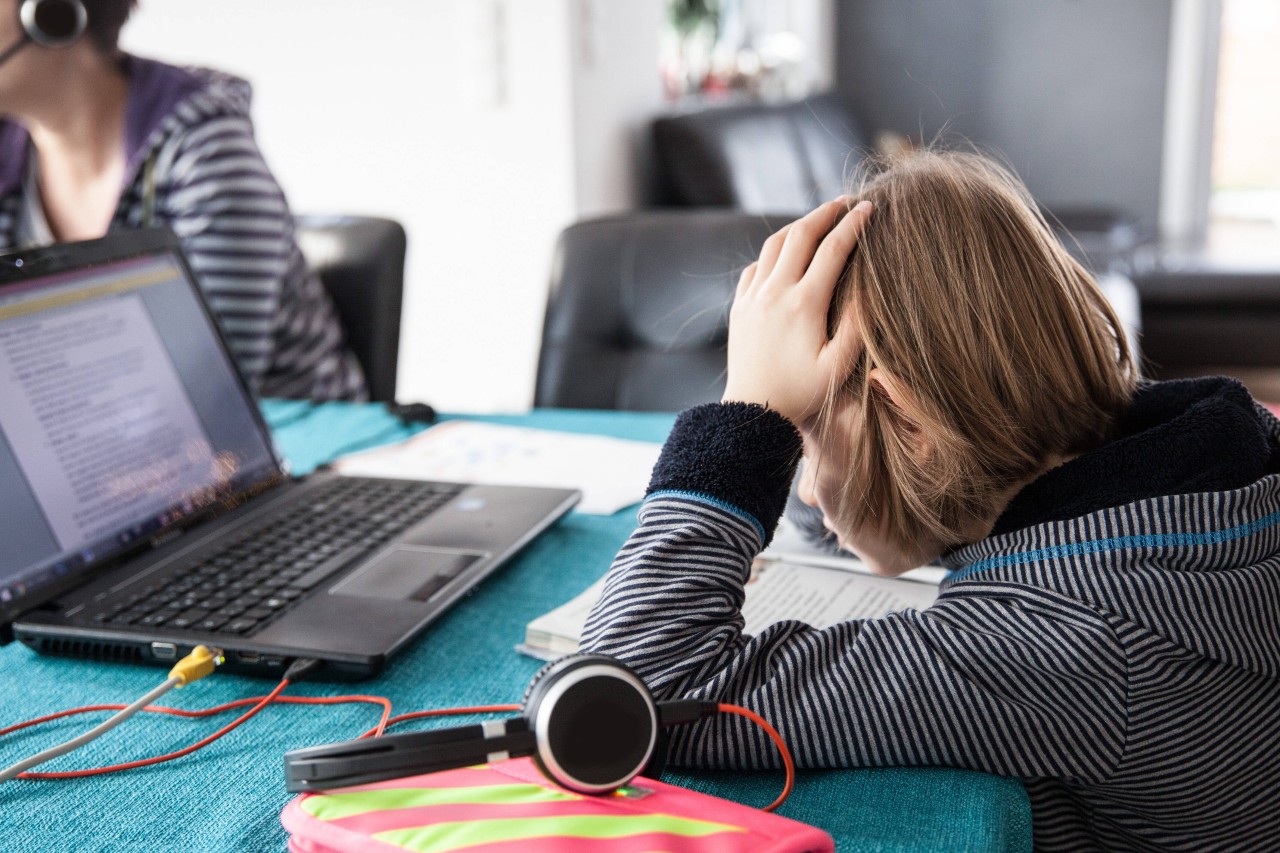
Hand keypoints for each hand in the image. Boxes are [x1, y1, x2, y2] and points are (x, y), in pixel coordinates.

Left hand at [722, 198, 872, 423]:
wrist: (752, 412)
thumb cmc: (802, 395)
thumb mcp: (838, 367)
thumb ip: (856, 327)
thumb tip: (868, 288)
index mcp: (803, 305)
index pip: (833, 250)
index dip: (854, 224)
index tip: (869, 208)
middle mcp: (775, 293)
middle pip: (800, 235)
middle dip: (825, 213)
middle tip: (845, 201)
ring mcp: (753, 298)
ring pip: (774, 245)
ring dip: (797, 226)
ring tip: (817, 220)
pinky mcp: (739, 307)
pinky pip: (756, 266)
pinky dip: (773, 252)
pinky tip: (785, 255)